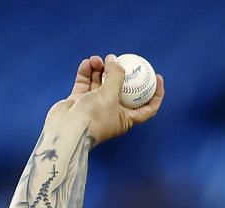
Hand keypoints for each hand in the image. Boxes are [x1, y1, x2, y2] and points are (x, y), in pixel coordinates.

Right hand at [50, 55, 165, 144]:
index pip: (147, 108)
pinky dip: (87, 72)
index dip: (155, 94)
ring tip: (97, 60)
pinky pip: (85, 83)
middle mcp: (111, 113)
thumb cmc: (93, 118)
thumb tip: (114, 59)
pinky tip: (87, 63)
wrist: (66, 131)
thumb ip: (116, 75)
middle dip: (120, 73)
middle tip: (118, 59)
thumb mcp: (110, 95)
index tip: (157, 77)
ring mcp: (94, 107)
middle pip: (121, 90)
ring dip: (100, 69)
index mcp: (126, 119)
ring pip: (101, 83)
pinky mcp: (79, 101)